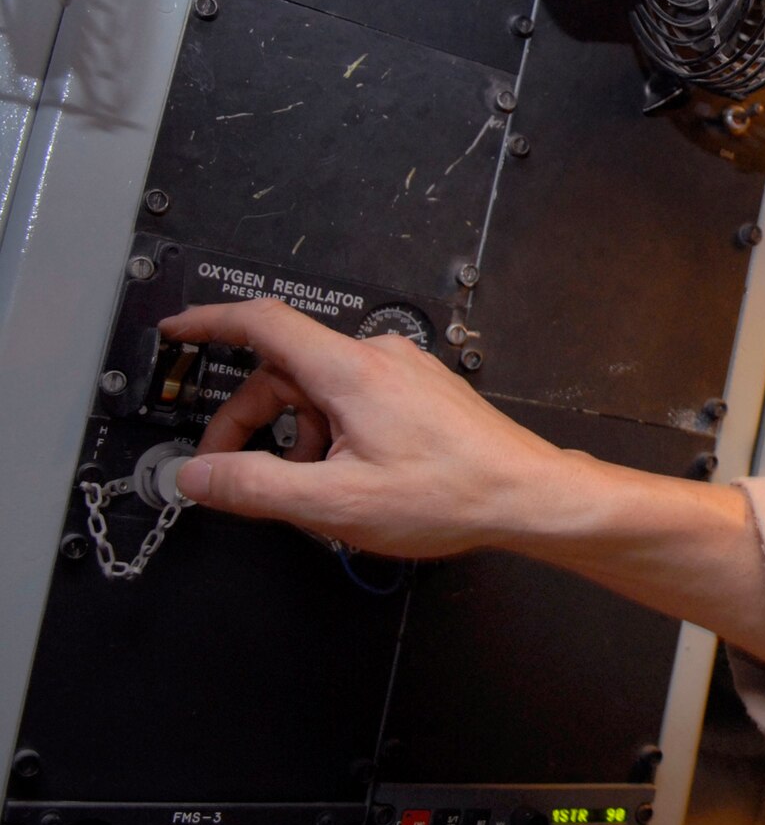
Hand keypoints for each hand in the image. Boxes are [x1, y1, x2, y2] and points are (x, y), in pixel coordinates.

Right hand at [159, 297, 570, 556]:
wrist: (527, 494)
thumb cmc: (453, 492)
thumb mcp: (335, 502)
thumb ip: (256, 487)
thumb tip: (200, 475)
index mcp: (351, 370)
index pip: (262, 322)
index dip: (209, 322)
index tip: (177, 331)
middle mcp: (378, 358)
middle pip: (285, 369)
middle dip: (248, 419)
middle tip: (228, 468)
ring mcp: (403, 372)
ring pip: (319, 390)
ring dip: (297, 434)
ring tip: (311, 487)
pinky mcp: (420, 390)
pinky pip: (353, 399)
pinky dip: (332, 432)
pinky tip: (347, 475)